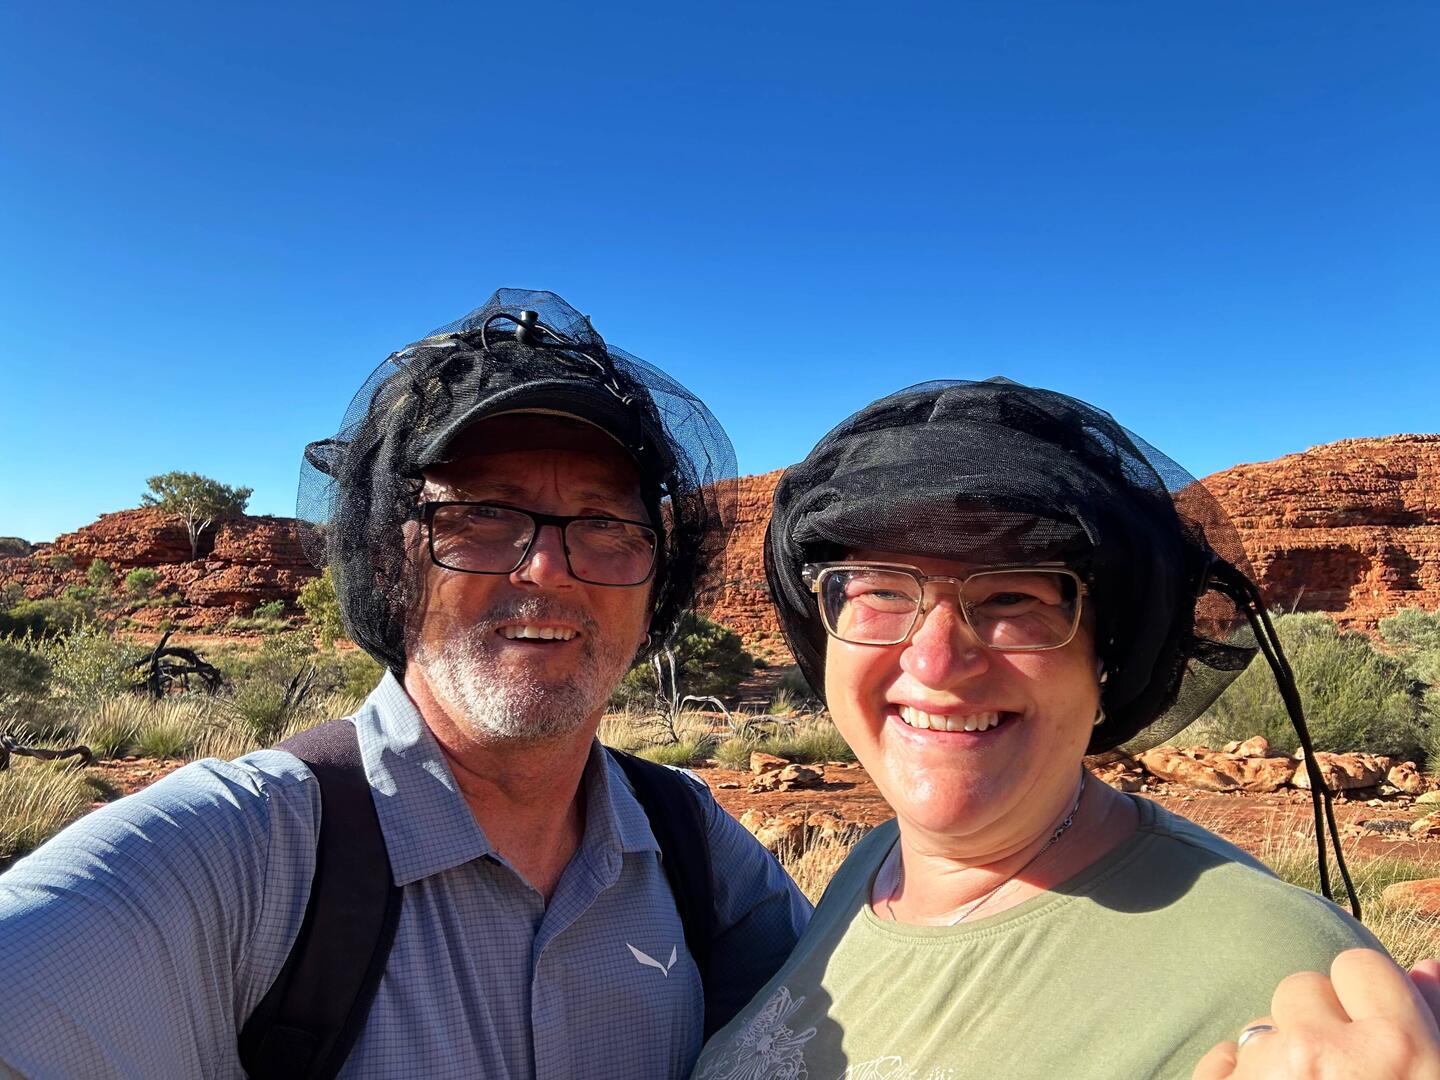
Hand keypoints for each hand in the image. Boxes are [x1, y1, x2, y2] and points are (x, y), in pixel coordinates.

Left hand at [1193, 950, 1439, 1079]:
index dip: (1366, 1001)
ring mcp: (1265, 1075)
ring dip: (1279, 1057)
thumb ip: (1430, 1020)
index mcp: (1393, 1049)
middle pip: (1301, 988)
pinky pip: (1223, 1059)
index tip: (1373, 1036)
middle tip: (1341, 1076)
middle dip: (1317, 1024)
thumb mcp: (1435, 1073)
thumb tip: (1427, 965)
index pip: (1359, 965)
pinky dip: (1239, 1079)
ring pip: (1261, 1024)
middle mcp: (1321, 1053)